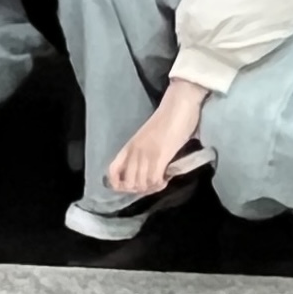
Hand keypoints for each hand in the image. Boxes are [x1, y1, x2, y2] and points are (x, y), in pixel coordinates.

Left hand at [105, 77, 211, 197]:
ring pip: (141, 184)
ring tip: (160, 182)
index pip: (113, 171)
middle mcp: (135, 150)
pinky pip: (154, 180)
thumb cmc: (168, 118)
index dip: (118, 185)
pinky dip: (160, 185)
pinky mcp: (160, 155)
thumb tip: (145, 172)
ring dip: (151, 188)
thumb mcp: (148, 137)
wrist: (179, 104)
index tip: (132, 187)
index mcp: (129, 145)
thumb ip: (143, 152)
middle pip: (128, 183)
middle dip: (140, 190)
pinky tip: (166, 179)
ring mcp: (146, 153)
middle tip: (152, 185)